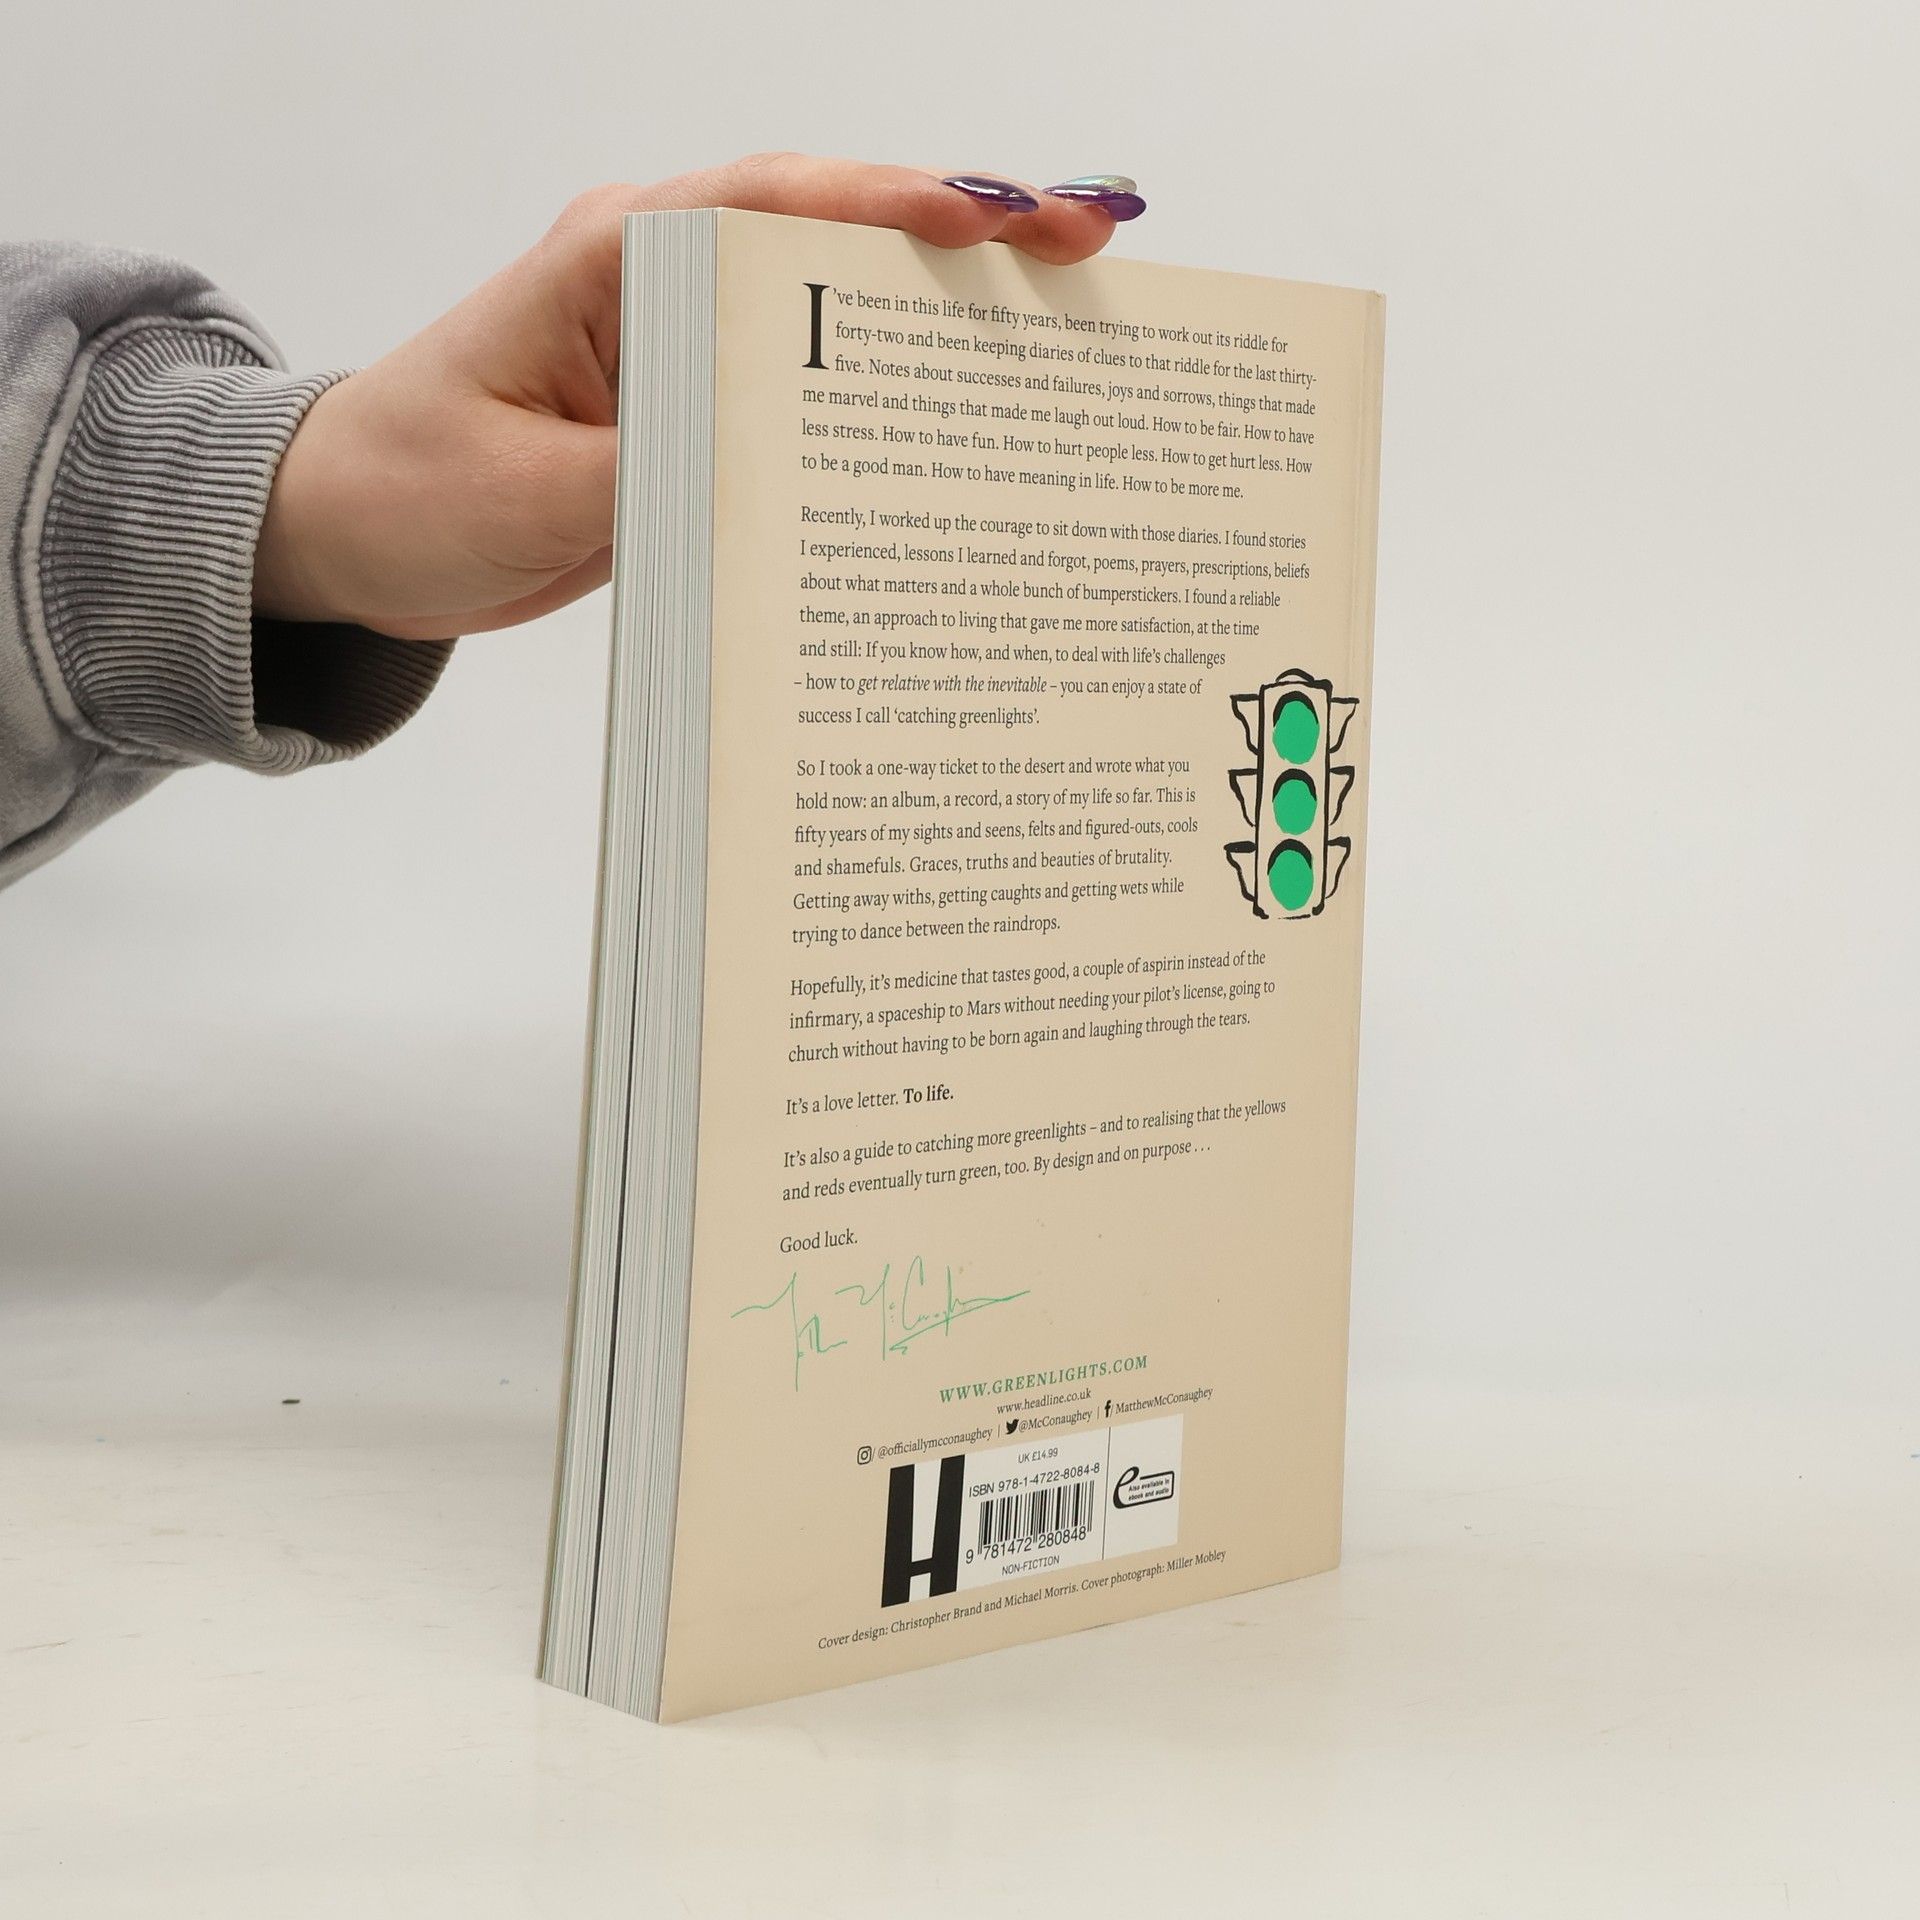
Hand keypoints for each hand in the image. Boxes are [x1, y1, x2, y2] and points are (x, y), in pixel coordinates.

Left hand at [253, 155, 1134, 640]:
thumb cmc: (406, 486)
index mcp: (613, 258)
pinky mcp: (698, 413)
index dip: (895, 204)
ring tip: (1065, 322)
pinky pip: (809, 390)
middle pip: (836, 235)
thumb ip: (652, 477)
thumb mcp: (526, 491)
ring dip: (945, 314)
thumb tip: (779, 474)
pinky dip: (889, 397)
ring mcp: (688, 346)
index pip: (775, 205)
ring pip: (838, 307)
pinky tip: (967, 422)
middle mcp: (662, 281)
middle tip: (1090, 244)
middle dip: (966, 236)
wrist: (348, 534)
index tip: (1001, 217)